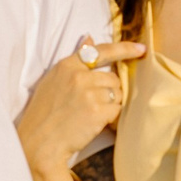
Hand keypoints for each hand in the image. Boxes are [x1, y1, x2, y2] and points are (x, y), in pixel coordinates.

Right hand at [17, 39, 143, 180]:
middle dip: (108, 91)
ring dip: (109, 105)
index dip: (124, 48)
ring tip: (89, 114)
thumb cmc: (44, 114)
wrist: (39, 142)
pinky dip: (109, 118)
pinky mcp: (97, 111)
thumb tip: (89, 38)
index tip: (140, 49)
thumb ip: (74, 60)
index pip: (101, 51)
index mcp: (67, 65)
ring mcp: (88, 93)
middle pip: (112, 78)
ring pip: (116, 94)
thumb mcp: (53, 80)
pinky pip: (116, 110)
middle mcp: (79, 76)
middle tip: (92, 105)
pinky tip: (92, 123)